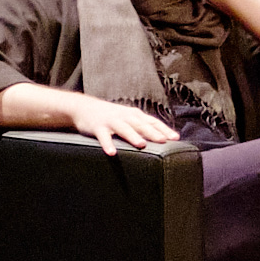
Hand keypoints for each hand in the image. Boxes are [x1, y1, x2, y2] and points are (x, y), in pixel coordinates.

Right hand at [68, 93, 182, 153]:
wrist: (84, 108)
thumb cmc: (110, 116)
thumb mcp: (127, 119)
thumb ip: (142, 127)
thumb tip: (161, 139)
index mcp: (134, 115)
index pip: (152, 122)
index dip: (164, 129)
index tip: (175, 138)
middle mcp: (125, 117)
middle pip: (141, 125)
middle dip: (152, 132)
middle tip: (163, 140)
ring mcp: (111, 121)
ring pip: (124, 129)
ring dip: (133, 136)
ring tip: (141, 144)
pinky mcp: (98, 127)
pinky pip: (103, 137)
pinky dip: (108, 144)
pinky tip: (112, 153)